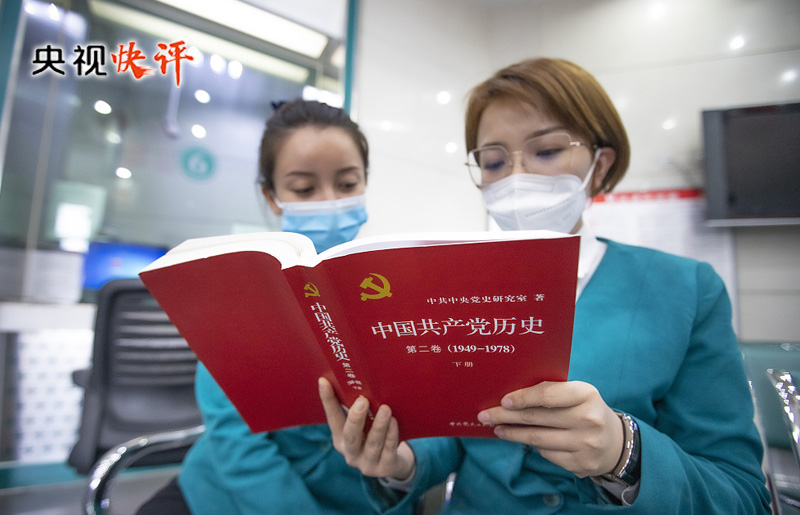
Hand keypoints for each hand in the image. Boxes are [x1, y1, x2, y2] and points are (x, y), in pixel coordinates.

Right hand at [318, 378, 415, 479]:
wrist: (391, 464)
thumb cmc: (372, 435)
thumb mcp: (362, 425)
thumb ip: (356, 408)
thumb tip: (354, 377)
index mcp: (340, 439)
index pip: (332, 418)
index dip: (328, 400)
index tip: (324, 381)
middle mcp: (350, 453)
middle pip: (350, 435)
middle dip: (355, 418)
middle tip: (362, 400)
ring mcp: (367, 463)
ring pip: (373, 444)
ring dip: (378, 426)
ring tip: (385, 409)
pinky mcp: (384, 468)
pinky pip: (389, 451)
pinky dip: (391, 436)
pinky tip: (394, 422)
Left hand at [477, 381, 623, 477]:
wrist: (615, 442)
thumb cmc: (586, 410)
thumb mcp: (577, 393)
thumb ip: (551, 391)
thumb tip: (510, 396)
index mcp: (586, 394)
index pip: (547, 395)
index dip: (523, 398)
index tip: (503, 401)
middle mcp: (588, 419)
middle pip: (537, 418)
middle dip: (506, 416)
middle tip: (485, 415)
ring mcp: (585, 444)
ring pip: (537, 439)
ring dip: (512, 434)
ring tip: (497, 429)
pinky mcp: (580, 464)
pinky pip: (546, 454)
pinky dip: (532, 446)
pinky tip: (521, 439)